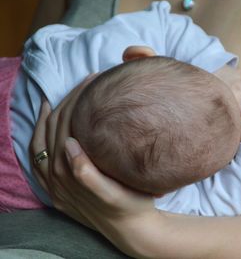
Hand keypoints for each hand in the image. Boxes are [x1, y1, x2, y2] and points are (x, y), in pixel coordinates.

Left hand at [30, 74, 153, 220]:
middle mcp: (56, 177)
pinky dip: (41, 135)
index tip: (94, 82)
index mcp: (69, 175)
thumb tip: (69, 144)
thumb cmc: (129, 206)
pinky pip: (40, 156)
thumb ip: (87, 174)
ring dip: (53, 115)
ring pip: (42, 140)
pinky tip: (50, 121)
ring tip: (66, 94)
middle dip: (68, 101)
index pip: (64, 127)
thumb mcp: (112, 194)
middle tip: (88, 81)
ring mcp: (55, 182)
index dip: (77, 101)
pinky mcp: (58, 187)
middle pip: (53, 130)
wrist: (131, 229)